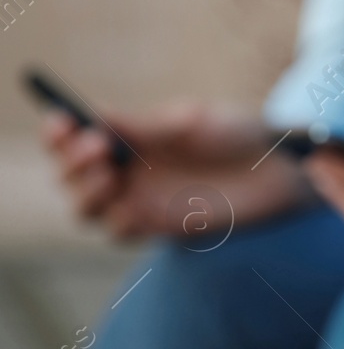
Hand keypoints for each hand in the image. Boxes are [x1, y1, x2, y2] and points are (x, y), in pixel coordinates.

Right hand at [40, 101, 306, 238]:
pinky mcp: (160, 226)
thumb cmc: (239, 134)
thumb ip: (144, 126)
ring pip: (86, 207)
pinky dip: (116, 219)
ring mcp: (140, 199)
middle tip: (94, 149)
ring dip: (85, 192)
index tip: (61, 123)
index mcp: (130, 137)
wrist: (279, 167)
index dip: (59, 132)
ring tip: (108, 176)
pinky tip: (129, 207)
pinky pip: (120, 231)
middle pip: (72, 175)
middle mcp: (127, 170)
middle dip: (71, 162)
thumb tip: (93, 117)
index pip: (76, 136)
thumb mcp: (191, 121)